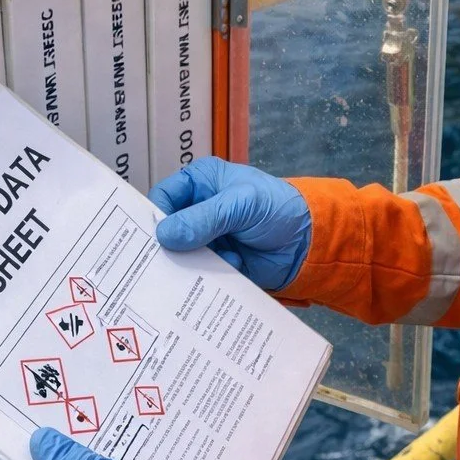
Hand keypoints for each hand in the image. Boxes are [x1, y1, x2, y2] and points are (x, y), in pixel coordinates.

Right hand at [150, 156, 310, 291]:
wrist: (307, 243)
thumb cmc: (277, 208)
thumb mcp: (241, 205)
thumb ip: (204, 218)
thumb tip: (165, 235)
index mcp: (199, 183)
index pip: (163, 198)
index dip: (155, 217)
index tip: (152, 240)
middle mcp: (197, 210)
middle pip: (167, 231)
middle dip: (168, 247)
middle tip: (165, 264)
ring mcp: (205, 239)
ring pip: (180, 255)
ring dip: (192, 264)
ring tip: (206, 268)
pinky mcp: (215, 263)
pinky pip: (198, 273)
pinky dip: (208, 276)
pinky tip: (227, 271)